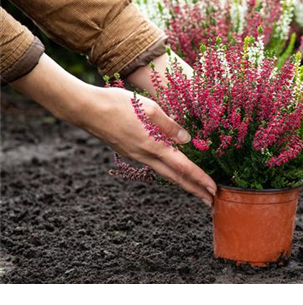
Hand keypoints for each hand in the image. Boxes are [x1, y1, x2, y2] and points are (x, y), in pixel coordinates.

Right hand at [11, 54, 216, 205]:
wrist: (86, 110)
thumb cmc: (118, 104)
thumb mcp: (150, 108)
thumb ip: (170, 125)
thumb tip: (187, 139)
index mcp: (154, 145)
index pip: (183, 167)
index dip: (200, 179)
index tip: (214, 190)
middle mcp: (145, 156)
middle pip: (175, 178)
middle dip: (195, 190)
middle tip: (211, 201)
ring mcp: (136, 156)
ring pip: (164, 173)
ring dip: (182, 183)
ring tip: (196, 189)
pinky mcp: (129, 152)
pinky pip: (154, 165)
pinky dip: (168, 172)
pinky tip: (173, 169)